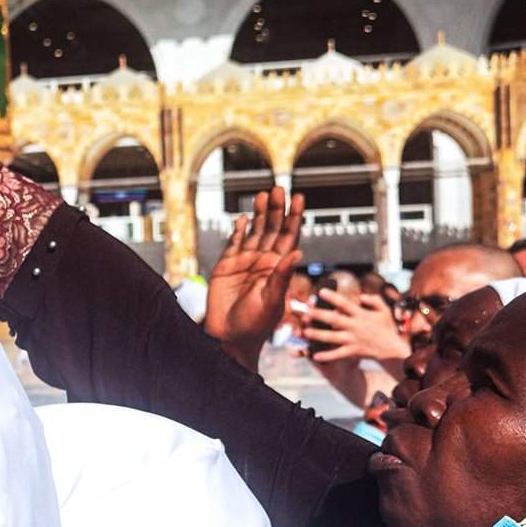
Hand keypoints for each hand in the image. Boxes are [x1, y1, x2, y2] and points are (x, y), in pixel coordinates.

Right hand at [205, 189, 305, 358]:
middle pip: (273, 229)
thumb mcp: (272, 301)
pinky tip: (243, 218)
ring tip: (264, 194)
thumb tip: (298, 253)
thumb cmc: (255, 325)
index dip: (294, 217)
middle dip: (277, 209)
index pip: (290, 237)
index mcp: (279, 269)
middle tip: (279, 189)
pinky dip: (238, 230)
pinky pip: (234, 243)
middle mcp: (264, 263)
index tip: (299, 198)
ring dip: (260, 214)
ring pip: (255, 232)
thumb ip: (282, 276)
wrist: (228, 337)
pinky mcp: (226, 266)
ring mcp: (245, 263)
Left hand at [306, 287, 409, 364]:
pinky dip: (327, 356)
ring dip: (318, 335)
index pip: (345, 304)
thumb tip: (360, 296)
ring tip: (305, 332)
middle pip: (334, 320)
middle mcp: (355, 326)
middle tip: (306, 311)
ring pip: (332, 337)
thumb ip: (373, 300)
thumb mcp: (384, 310)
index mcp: (361, 315)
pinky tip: (315, 355)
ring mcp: (353, 340)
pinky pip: (338, 354)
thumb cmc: (386, 328)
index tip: (321, 292)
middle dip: (319, 315)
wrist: (392, 349)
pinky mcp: (353, 351)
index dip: (333, 297)